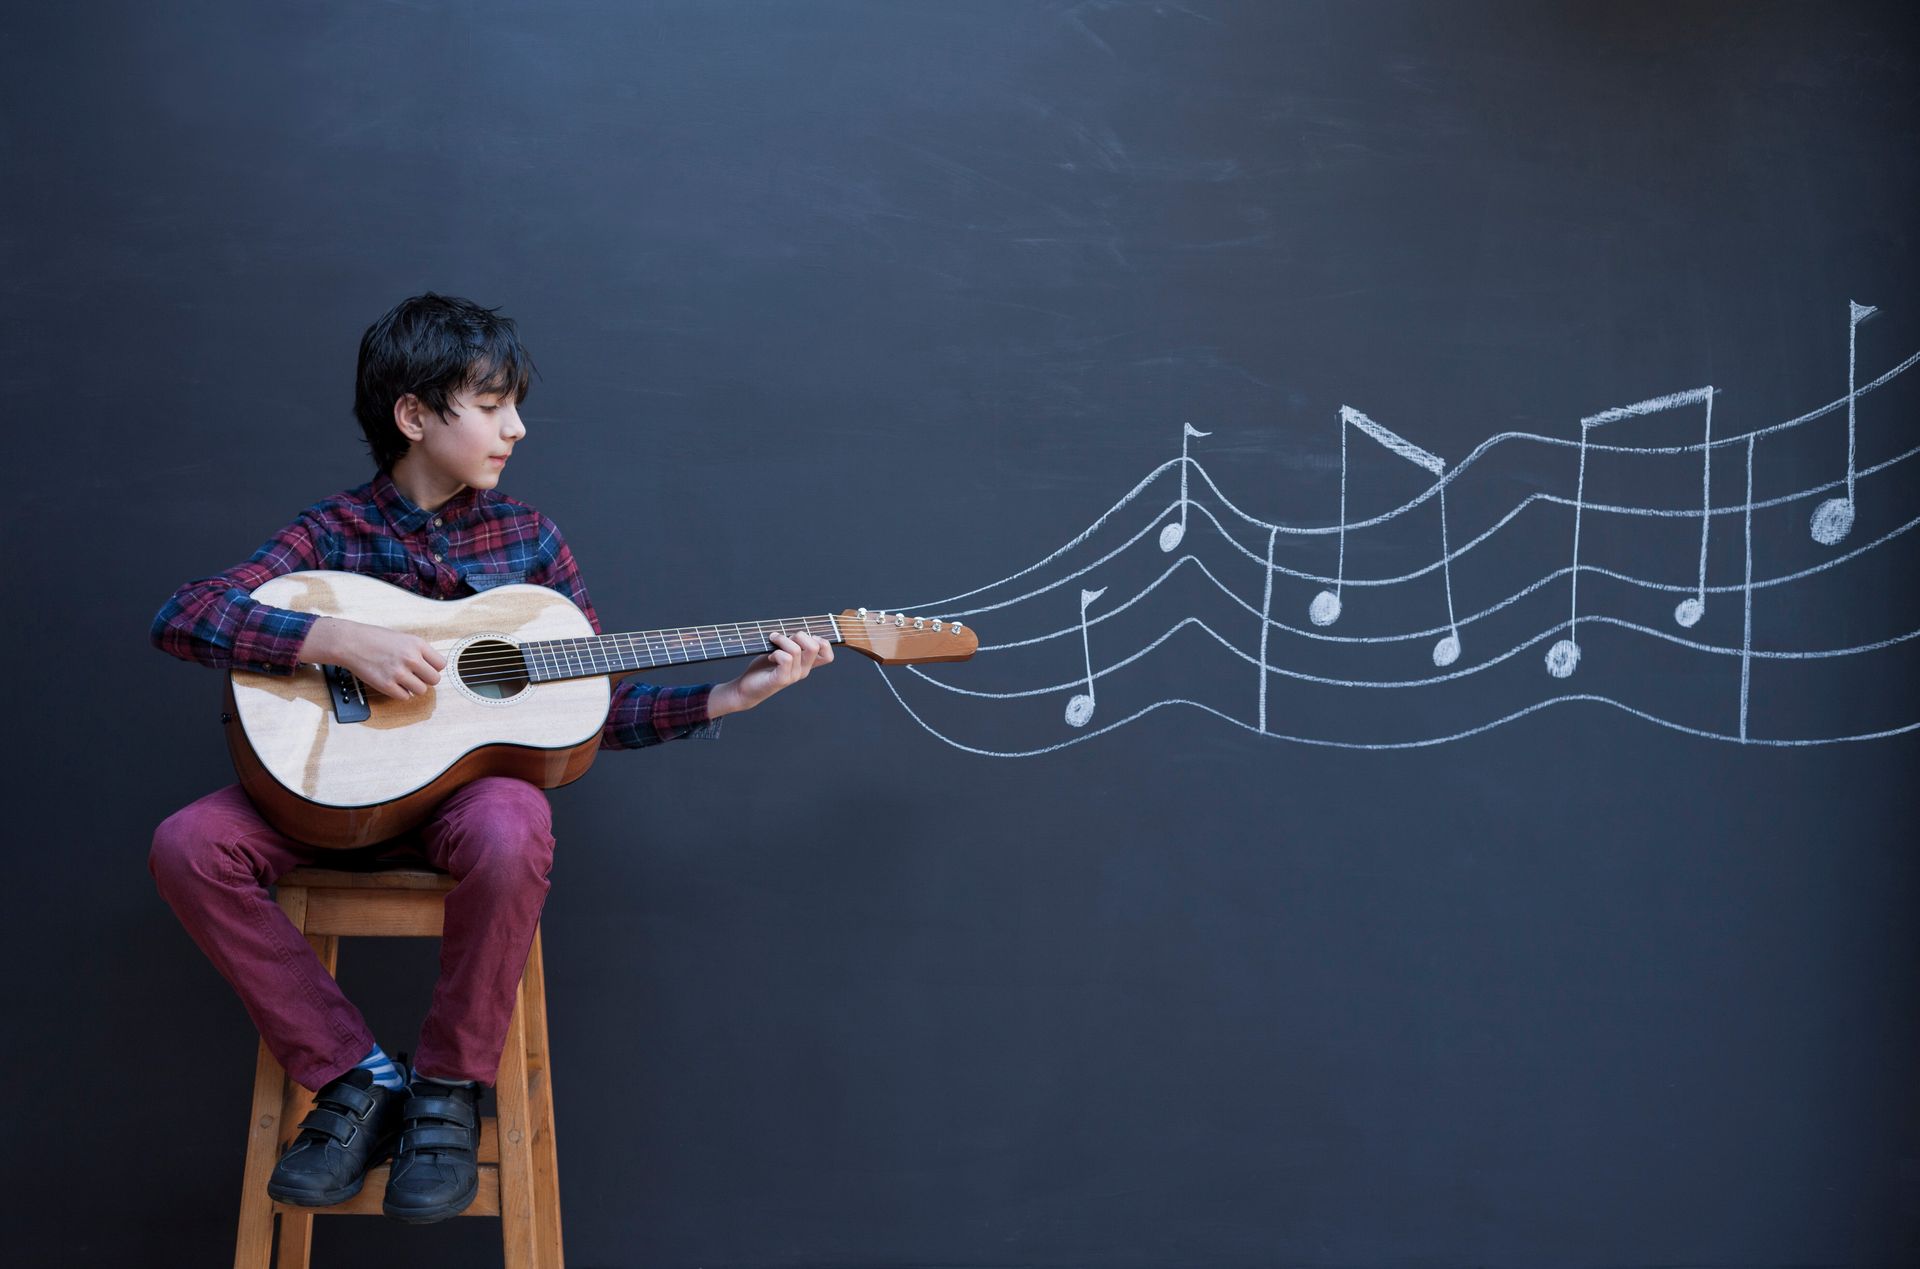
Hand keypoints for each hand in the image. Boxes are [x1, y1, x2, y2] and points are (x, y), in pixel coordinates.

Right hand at [298, 616, 446, 699]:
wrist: (351, 642)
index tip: (425, 667)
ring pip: (421, 690)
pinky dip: (400, 693)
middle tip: (414, 676)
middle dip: (426, 679)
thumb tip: (432, 668)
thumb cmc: (375, 639)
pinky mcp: (386, 685)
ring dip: (413, 687)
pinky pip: (405, 697)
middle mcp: (411, 658)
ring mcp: (399, 673)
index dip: (433, 667)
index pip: (441, 664)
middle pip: (435, 680)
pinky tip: (392, 683)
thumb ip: (419, 651)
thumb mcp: (403, 638)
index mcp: (417, 644)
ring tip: (402, 680)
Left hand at [712, 630, 832, 715]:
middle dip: (799, 635)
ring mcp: (793, 676)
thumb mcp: (781, 652)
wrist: (746, 689)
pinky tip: (770, 656)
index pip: (828, 655)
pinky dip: (776, 652)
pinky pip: (786, 659)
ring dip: (782, 640)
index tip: (801, 638)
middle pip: (816, 646)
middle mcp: (803, 670)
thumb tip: (798, 631)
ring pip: (797, 649)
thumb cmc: (763, 669)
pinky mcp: (781, 679)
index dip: (821, 641)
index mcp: (806, 664)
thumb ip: (792, 643)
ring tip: (773, 641)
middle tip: (784, 639)